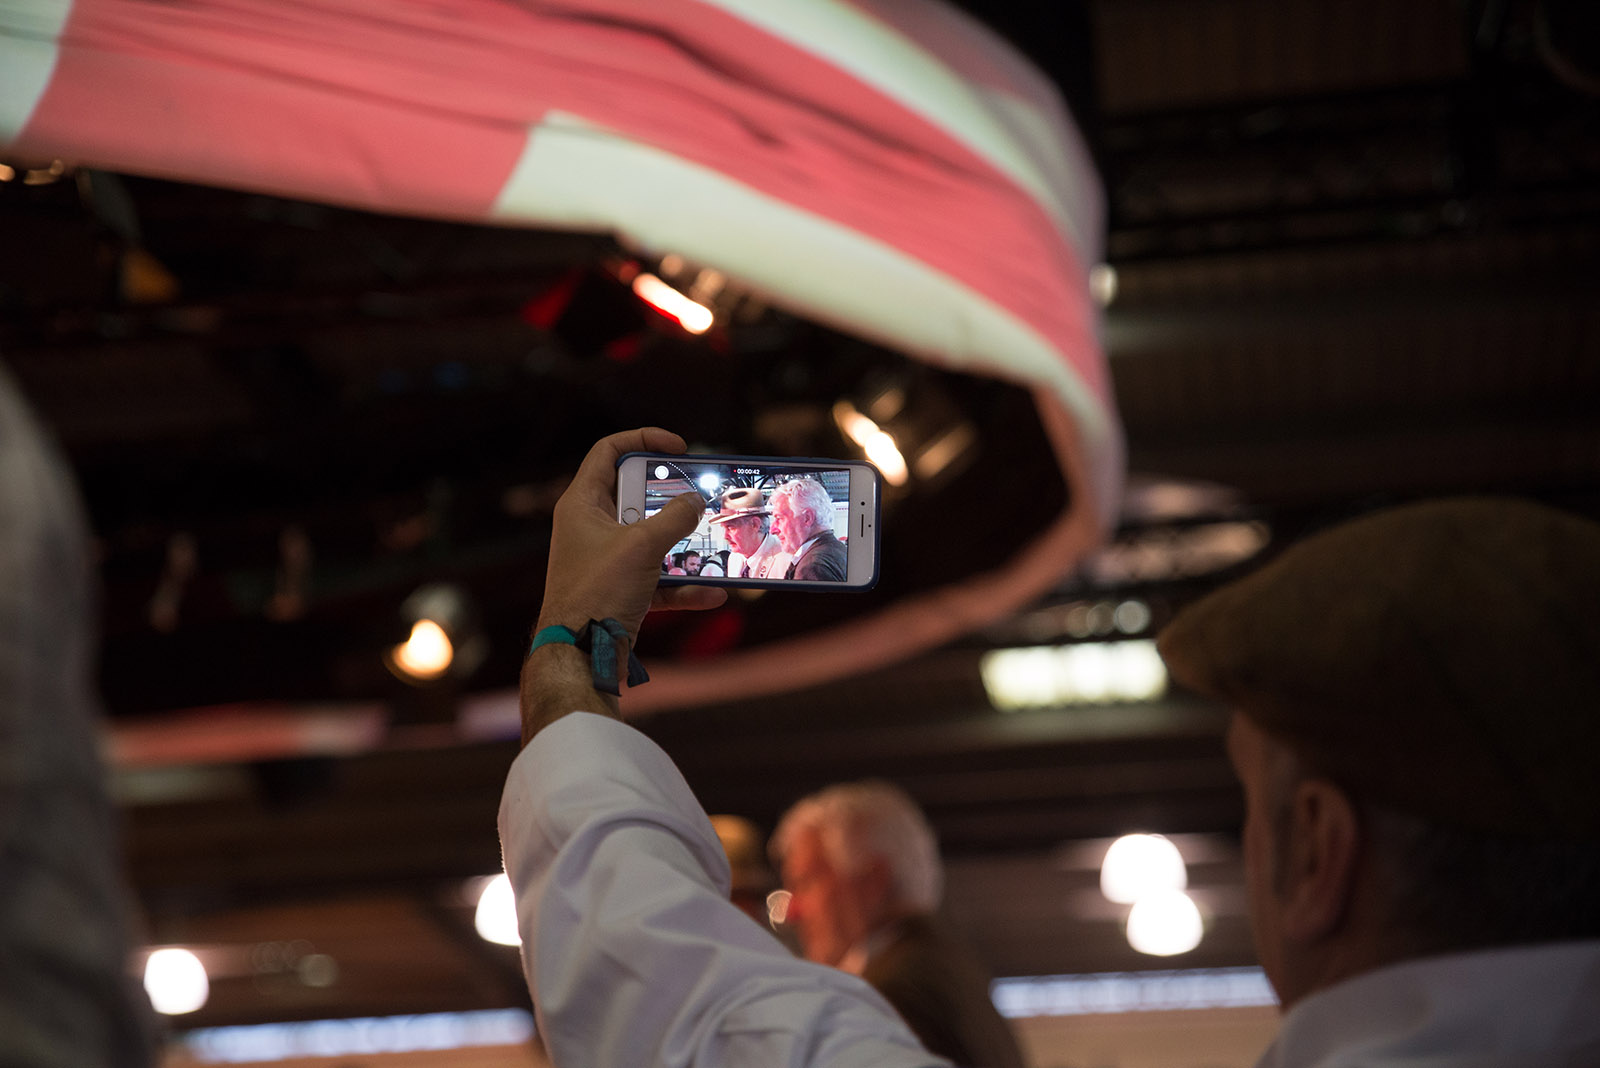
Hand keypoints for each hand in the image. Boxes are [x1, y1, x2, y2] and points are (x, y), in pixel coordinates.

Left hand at [538, 428, 726, 645]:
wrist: (582, 656)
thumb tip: (695, 501)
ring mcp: (606, 559)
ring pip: (651, 539)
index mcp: (582, 504)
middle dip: (671, 496)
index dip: (644, 440)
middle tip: (701, 494)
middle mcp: (590, 527)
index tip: (679, 448)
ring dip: (682, 543)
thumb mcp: (642, 546)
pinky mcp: (619, 589)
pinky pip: (656, 578)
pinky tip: (712, 593)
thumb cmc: (598, 592)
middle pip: (635, 495)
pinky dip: (682, 585)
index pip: (609, 451)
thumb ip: (675, 518)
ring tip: (713, 541)